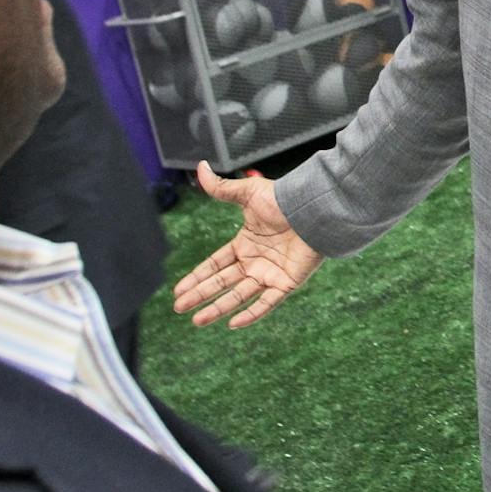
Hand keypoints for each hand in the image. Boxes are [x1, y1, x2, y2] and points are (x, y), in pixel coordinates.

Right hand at [171, 161, 325, 328]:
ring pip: (239, 296)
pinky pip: (267, 303)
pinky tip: (233, 324)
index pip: (215, 264)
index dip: (197, 277)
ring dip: (218, 308)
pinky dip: (251, 314)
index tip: (179, 289)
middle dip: (200, 295)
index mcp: (246, 243)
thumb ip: (221, 188)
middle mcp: (256, 262)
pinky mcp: (286, 283)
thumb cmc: (283, 199)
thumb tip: (200, 167)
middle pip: (222, 283)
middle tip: (179, 308)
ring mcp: (270, 274)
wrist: (312, 208)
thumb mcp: (247, 193)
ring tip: (197, 321)